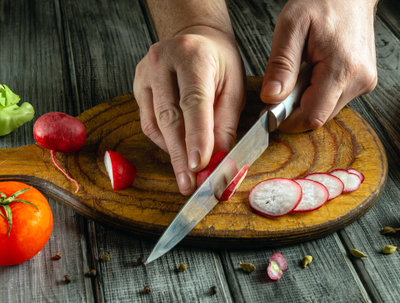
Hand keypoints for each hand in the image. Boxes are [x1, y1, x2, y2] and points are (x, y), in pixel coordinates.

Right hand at [133, 26, 244, 194]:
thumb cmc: (219, 64)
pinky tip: (177, 150)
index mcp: (193, 56)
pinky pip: (147, 122)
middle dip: (181, 155)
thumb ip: (225, 125)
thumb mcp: (234, 89)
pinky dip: (163, 142)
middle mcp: (162, 61)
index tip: (199, 165)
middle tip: (190, 183)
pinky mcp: (137, 85)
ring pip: (154, 124)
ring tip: (186, 174)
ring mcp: (145, 73)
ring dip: (172, 153)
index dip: (196, 136)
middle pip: (169, 117)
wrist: (195, 40)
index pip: (193, 101)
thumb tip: (217, 161)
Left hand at [261, 0, 377, 131]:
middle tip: (285, 83)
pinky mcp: (364, 82)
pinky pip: (334, 100)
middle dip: (296, 108)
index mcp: (343, 68)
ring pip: (326, 110)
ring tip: (303, 70)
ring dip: (307, 100)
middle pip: (319, 116)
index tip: (271, 112)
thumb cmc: (323, 1)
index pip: (313, 116)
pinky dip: (318, 93)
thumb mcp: (291, 26)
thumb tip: (271, 97)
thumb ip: (281, 65)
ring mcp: (364, 82)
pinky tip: (314, 71)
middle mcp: (359, 80)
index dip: (288, 120)